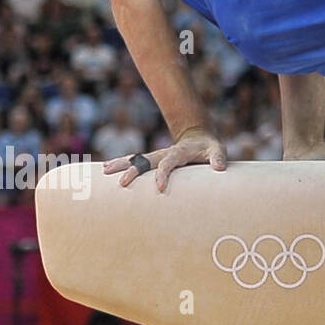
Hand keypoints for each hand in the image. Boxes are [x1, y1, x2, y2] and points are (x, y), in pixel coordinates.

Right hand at [103, 129, 226, 191]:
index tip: (158, 188)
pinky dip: (122, 164)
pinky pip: (135, 161)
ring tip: (104, 171)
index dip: (163, 174)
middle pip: (146, 160)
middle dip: (134, 170)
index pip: (169, 163)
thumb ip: (218, 157)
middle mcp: (165, 153)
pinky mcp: (153, 159)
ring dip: (121, 164)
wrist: (200, 136)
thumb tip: (220, 167)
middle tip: (122, 182)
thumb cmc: (209, 147)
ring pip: (136, 159)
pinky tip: (106, 170)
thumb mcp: (217, 149)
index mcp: (179, 152)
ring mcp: (157, 155)